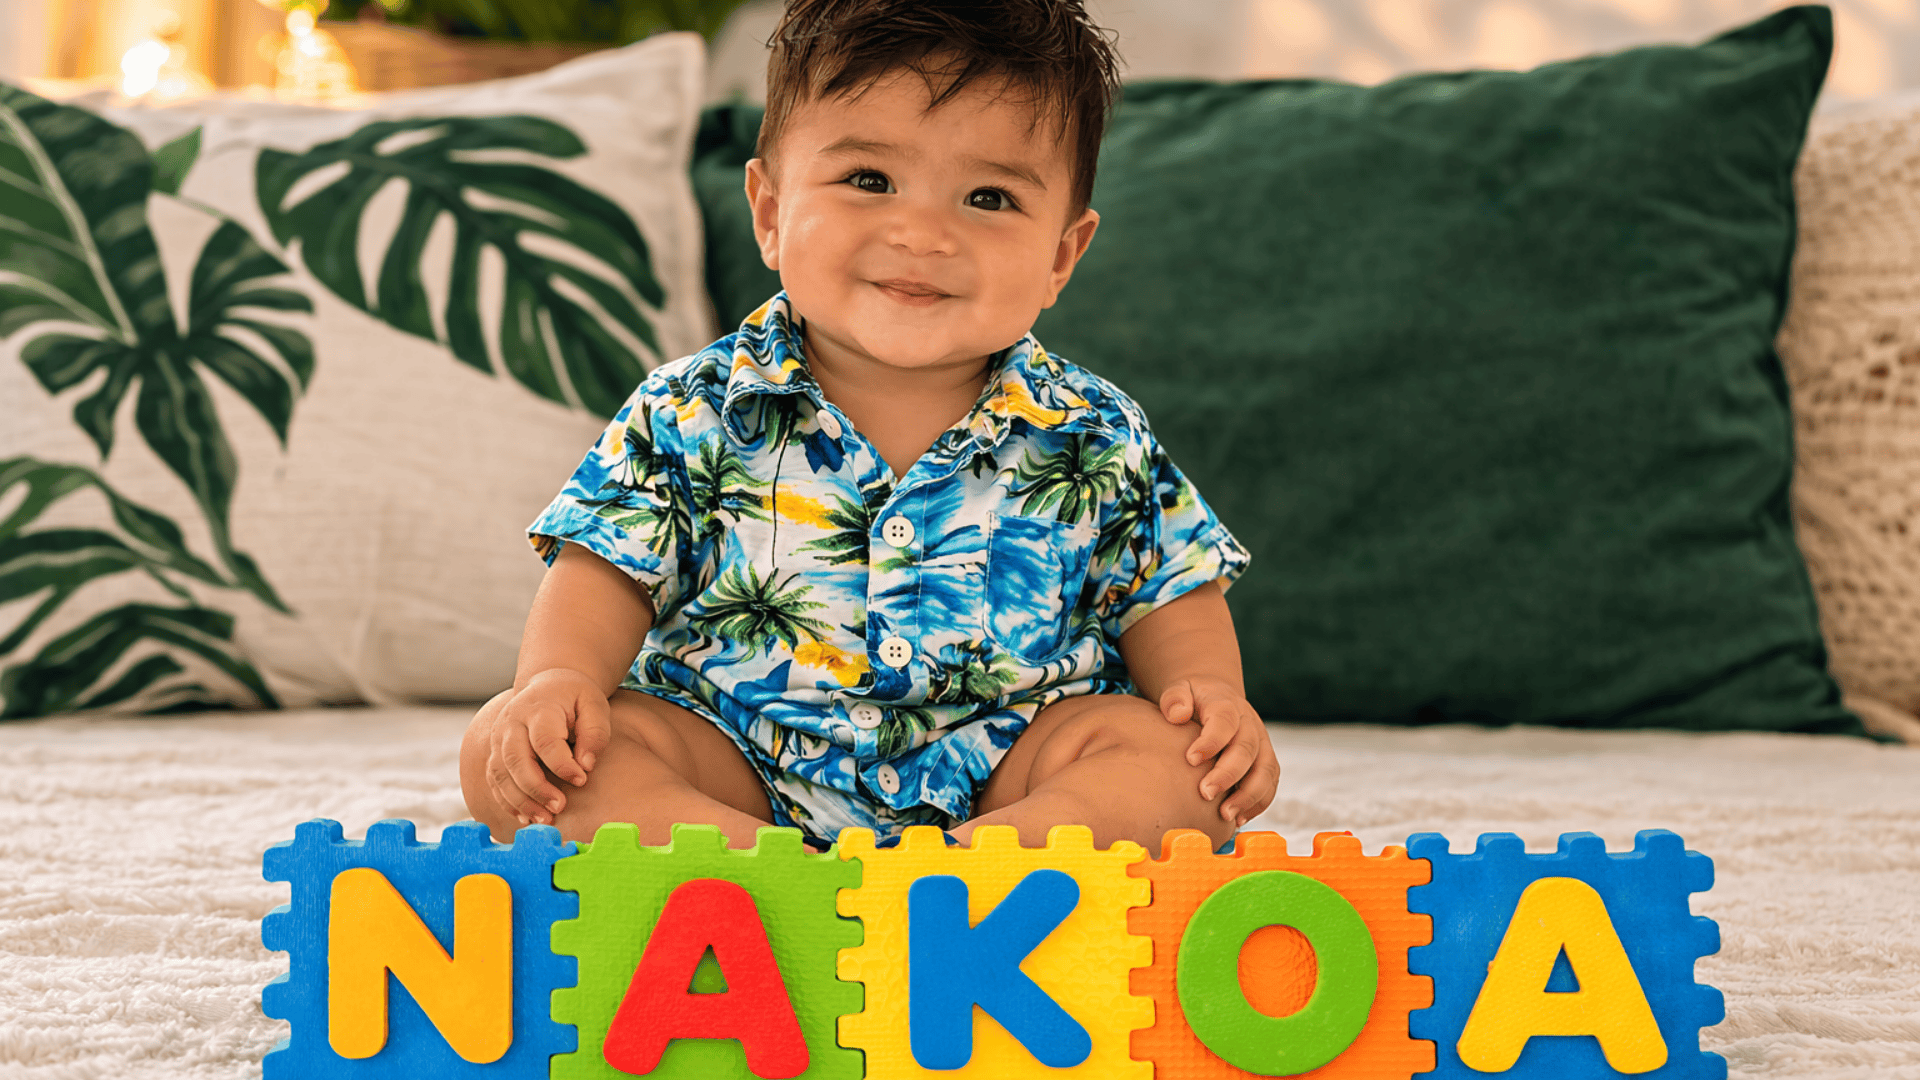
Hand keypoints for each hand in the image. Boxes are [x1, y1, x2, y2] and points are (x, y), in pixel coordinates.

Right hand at [486, 668, 612, 826]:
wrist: (549, 686)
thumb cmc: (576, 698)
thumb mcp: (594, 705)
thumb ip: (594, 732)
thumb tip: (586, 765)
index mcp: (538, 708)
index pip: (545, 741)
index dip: (562, 765)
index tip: (582, 780)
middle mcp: (511, 723)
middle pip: (516, 760)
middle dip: (537, 789)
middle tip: (560, 807)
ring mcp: (498, 738)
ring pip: (500, 774)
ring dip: (521, 801)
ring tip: (545, 819)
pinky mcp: (495, 753)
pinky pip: (494, 781)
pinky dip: (507, 801)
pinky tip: (526, 817)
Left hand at [1159, 675, 1280, 825]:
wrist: (1214, 697)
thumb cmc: (1192, 698)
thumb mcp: (1178, 689)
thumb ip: (1174, 698)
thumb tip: (1177, 714)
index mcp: (1226, 704)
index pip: (1225, 721)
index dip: (1211, 741)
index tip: (1191, 760)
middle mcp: (1249, 723)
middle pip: (1247, 749)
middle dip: (1228, 774)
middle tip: (1206, 793)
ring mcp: (1261, 743)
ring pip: (1266, 769)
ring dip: (1248, 795)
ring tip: (1225, 815)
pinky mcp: (1265, 760)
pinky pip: (1270, 783)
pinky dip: (1258, 803)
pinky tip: (1238, 818)